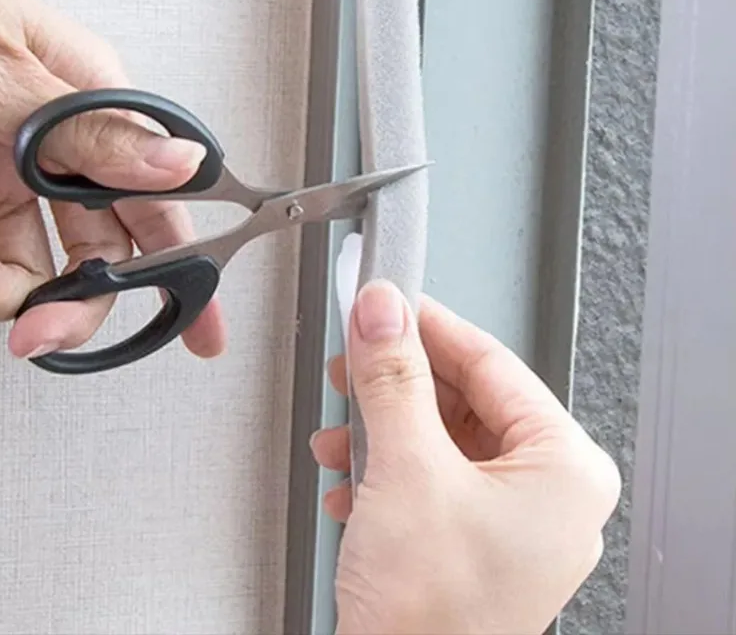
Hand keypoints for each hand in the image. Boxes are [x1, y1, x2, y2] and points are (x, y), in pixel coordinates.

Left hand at [0, 0, 224, 358]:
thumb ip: (89, 130)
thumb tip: (180, 162)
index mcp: (84, 101)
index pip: (157, 193)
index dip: (187, 261)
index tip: (200, 325)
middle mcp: (51, 148)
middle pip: (101, 250)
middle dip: (81, 301)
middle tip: (50, 331)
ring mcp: (0, 181)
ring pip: (37, 272)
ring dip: (5, 291)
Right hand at [311, 281, 619, 634]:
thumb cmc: (433, 619)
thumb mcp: (407, 470)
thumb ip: (393, 378)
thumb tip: (383, 312)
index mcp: (565, 468)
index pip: (492, 362)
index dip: (431, 326)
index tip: (389, 302)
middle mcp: (547, 493)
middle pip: (462, 399)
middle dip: (397, 384)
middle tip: (356, 357)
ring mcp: (509, 520)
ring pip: (438, 437)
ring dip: (380, 429)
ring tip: (341, 431)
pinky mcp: (471, 540)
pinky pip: (428, 475)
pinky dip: (383, 469)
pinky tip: (348, 479)